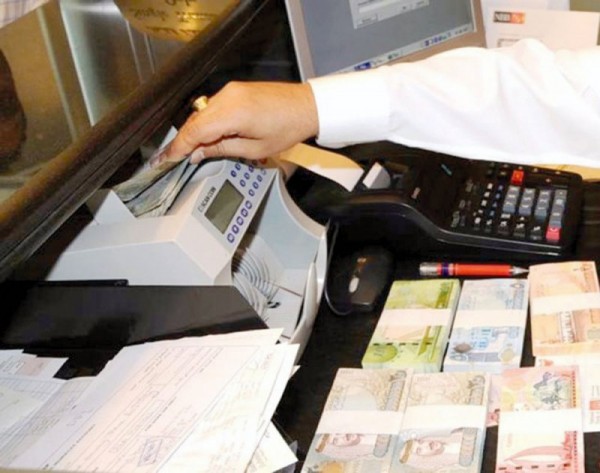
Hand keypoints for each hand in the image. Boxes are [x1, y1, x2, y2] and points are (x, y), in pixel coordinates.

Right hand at [157, 81, 318, 164]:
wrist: (307, 107)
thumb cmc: (288, 127)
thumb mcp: (254, 149)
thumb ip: (222, 149)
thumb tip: (199, 153)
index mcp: (232, 113)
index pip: (194, 132)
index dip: (177, 147)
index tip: (167, 159)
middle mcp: (228, 97)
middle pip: (194, 122)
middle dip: (183, 141)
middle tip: (174, 158)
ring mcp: (231, 91)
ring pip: (201, 114)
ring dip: (195, 132)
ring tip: (194, 151)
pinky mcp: (235, 89)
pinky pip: (212, 107)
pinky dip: (206, 122)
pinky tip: (209, 135)